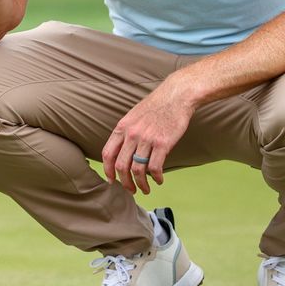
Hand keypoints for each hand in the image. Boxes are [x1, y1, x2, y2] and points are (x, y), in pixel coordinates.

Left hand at [102, 75, 197, 194]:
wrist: (176, 96)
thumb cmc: (156, 106)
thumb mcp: (133, 116)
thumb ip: (126, 133)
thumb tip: (122, 151)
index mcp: (122, 127)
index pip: (108, 154)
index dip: (108, 170)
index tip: (112, 180)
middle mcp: (132, 134)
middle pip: (121, 166)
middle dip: (124, 182)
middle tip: (130, 190)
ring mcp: (146, 139)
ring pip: (137, 170)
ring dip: (141, 184)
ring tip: (145, 189)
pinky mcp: (163, 143)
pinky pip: (155, 167)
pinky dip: (156, 178)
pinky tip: (159, 180)